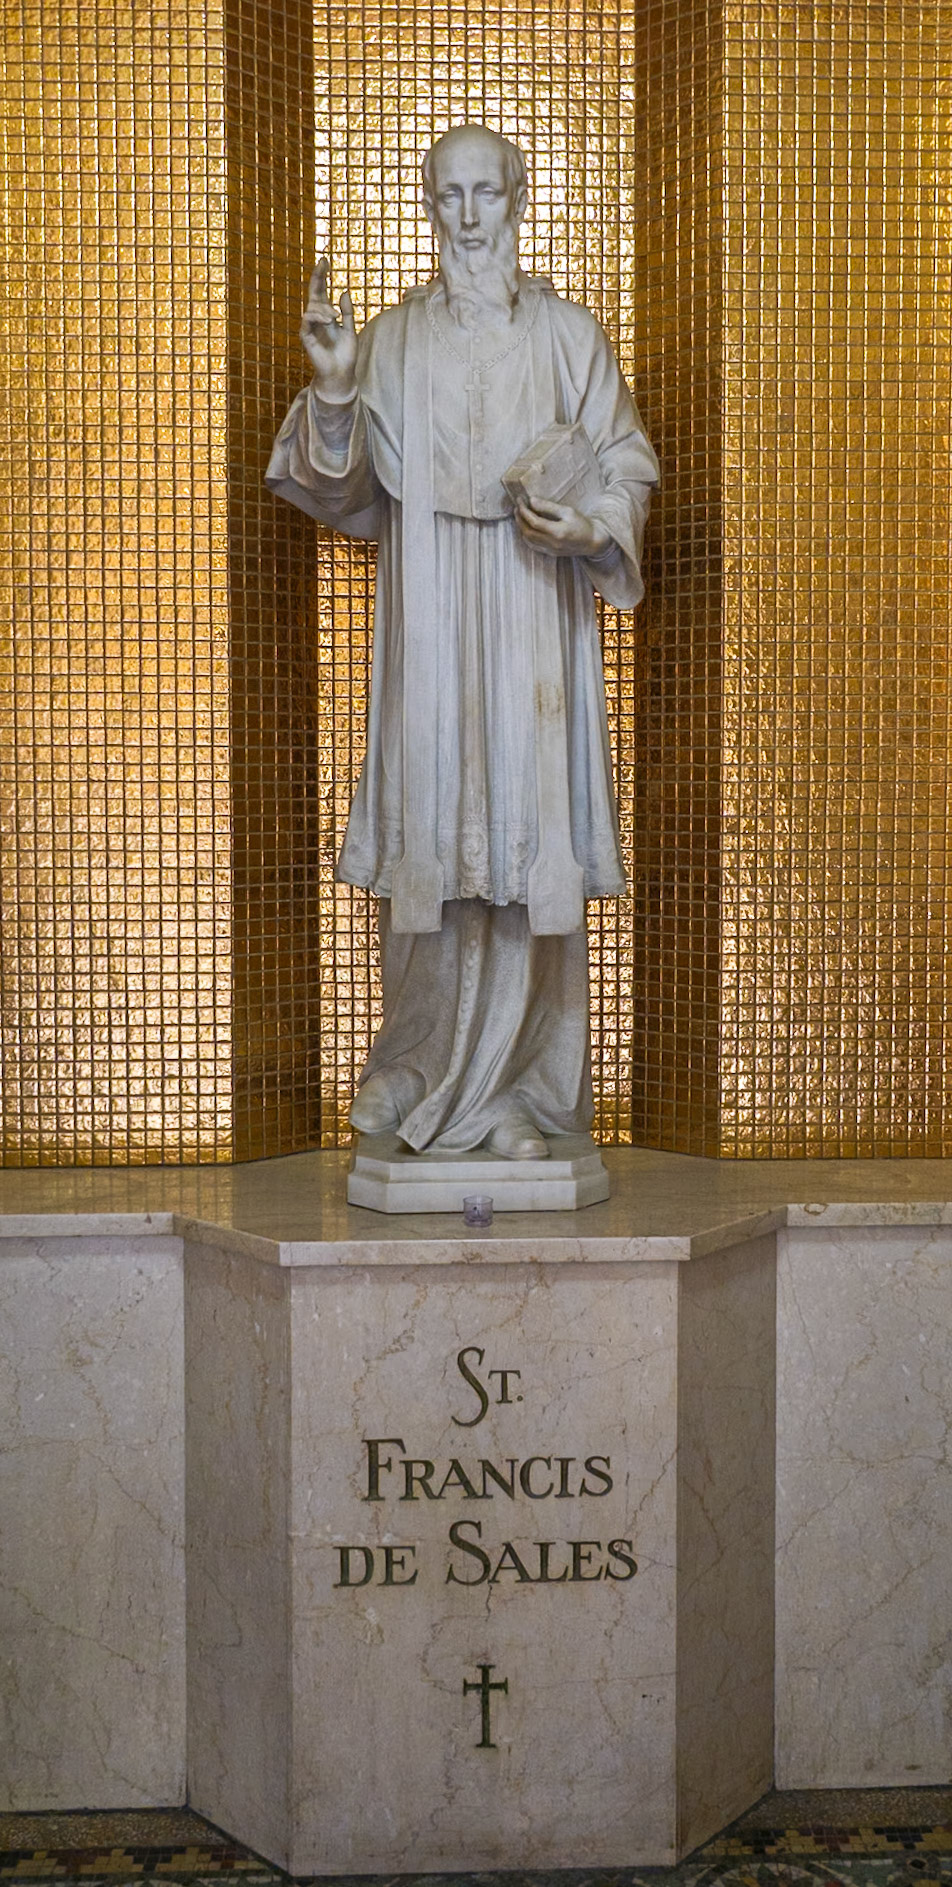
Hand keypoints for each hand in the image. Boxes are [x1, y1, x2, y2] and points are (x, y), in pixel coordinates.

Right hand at [301, 257, 357, 399]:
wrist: (342, 374)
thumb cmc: (345, 355)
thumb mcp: (350, 329)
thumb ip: (347, 312)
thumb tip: (344, 292)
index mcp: (326, 315)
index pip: (321, 292)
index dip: (321, 276)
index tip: (324, 260)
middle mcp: (316, 320)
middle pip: (313, 294)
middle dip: (317, 278)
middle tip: (323, 265)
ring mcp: (310, 328)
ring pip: (311, 307)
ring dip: (323, 308)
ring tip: (334, 317)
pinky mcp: (306, 338)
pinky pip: (307, 321)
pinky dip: (317, 318)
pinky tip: (329, 320)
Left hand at [515, 497, 612, 559]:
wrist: (593, 542)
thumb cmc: (583, 524)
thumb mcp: (568, 512)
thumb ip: (549, 507)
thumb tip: (532, 501)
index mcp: (557, 532)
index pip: (534, 521)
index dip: (524, 510)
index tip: (520, 500)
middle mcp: (552, 543)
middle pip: (528, 531)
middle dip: (519, 518)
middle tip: (517, 506)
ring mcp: (550, 550)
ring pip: (528, 540)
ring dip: (521, 527)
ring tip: (519, 515)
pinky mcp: (550, 553)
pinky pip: (533, 545)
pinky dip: (526, 536)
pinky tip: (526, 527)